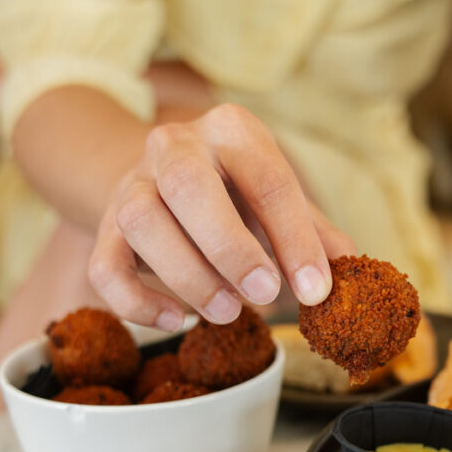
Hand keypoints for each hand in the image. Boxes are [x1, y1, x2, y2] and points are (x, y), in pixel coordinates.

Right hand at [88, 104, 354, 329]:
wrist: (162, 180)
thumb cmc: (236, 195)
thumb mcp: (279, 201)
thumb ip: (314, 232)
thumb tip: (349, 266)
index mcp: (232, 131)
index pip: (267, 179)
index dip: (294, 238)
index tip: (317, 290)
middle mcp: (174, 147)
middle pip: (187, 184)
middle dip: (229, 246)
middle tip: (265, 295)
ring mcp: (130, 186)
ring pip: (139, 220)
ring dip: (186, 274)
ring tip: (226, 312)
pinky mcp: (103, 230)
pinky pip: (104, 267)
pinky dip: (138, 301)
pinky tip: (176, 320)